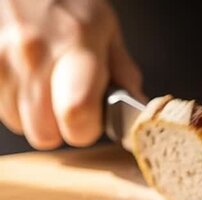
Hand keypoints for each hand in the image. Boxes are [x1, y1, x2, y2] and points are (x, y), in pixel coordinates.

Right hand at [0, 0, 142, 148]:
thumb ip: (123, 73)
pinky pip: (3, 109)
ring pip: (21, 125)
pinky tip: (33, 83)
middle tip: (75, 106)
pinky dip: (18, 105)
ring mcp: (6, 60)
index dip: (89, 128)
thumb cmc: (70, 4)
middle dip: (64, 129)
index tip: (95, 120)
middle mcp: (35, 55)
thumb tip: (136, 109)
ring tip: (51, 89)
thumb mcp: (107, 30)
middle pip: (45, 133)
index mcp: (77, 47)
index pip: (77, 114)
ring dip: (39, 118)